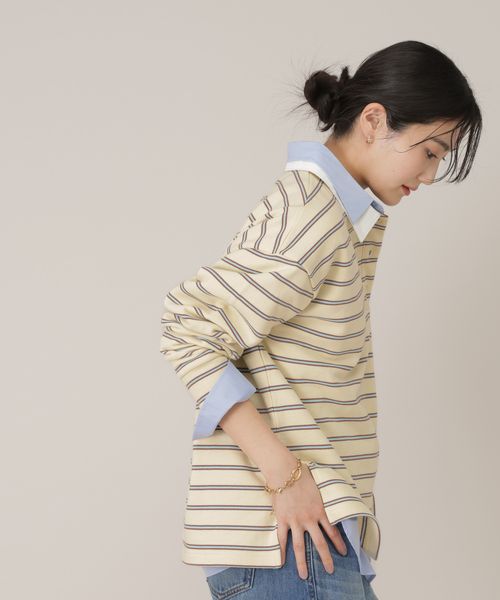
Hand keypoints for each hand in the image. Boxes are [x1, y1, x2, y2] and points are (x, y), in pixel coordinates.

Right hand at [269, 460, 347, 579]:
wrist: (285, 471)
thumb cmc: (302, 474)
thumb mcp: (319, 485)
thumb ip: (323, 496)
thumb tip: (330, 495)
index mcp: (320, 510)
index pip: (333, 531)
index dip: (339, 543)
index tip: (344, 552)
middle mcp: (309, 519)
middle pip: (319, 543)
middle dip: (325, 558)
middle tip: (330, 570)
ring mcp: (295, 521)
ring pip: (300, 546)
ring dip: (302, 562)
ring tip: (304, 576)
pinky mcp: (282, 519)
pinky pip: (282, 538)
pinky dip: (281, 550)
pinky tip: (282, 561)